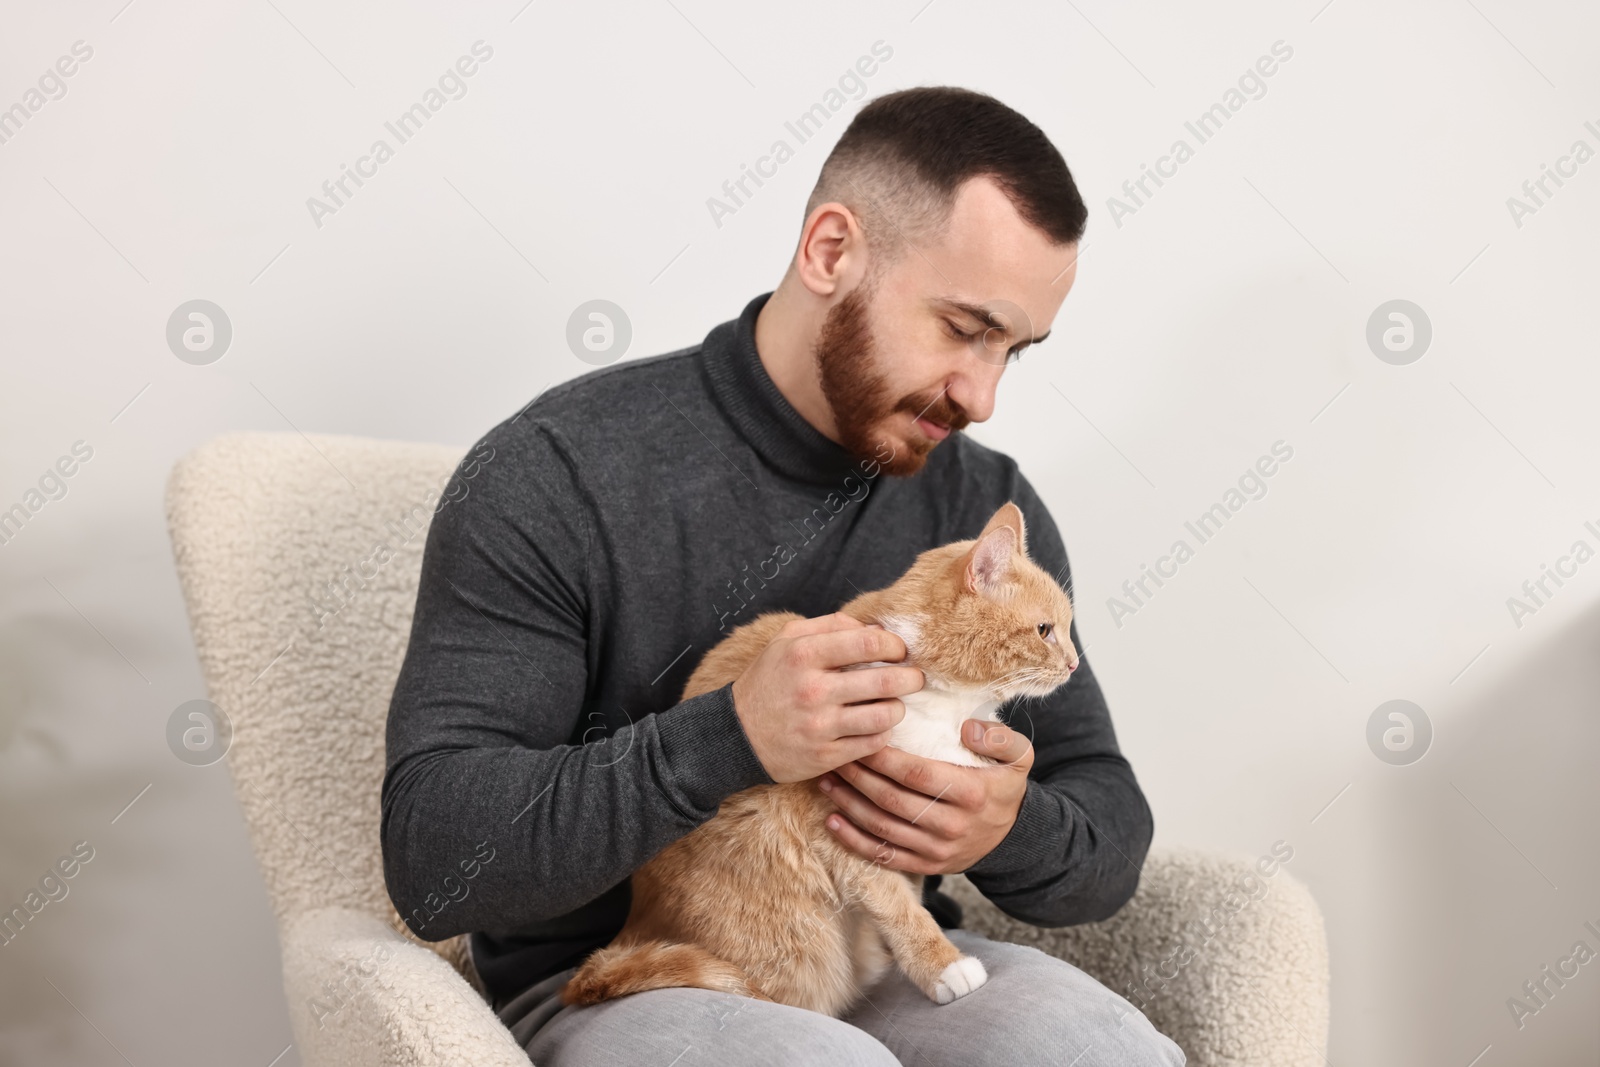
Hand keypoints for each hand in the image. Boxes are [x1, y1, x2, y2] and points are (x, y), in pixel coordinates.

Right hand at [730, 613, 923, 783]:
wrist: (736, 735)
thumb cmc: (768, 682)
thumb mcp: (786, 640)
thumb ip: (831, 625)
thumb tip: (877, 629)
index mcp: (804, 655)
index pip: (870, 643)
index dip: (895, 646)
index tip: (899, 652)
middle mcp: (813, 690)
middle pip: (886, 680)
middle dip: (911, 678)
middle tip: (915, 678)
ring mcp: (820, 726)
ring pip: (885, 716)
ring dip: (898, 708)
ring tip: (894, 704)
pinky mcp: (825, 756)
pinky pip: (873, 744)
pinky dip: (882, 734)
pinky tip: (876, 726)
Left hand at [817, 719, 1032, 874]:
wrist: (1013, 835)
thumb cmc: (1003, 785)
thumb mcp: (1019, 756)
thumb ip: (999, 736)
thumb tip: (966, 727)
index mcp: (971, 794)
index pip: (917, 774)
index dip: (884, 758)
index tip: (862, 740)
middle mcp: (952, 825)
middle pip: (893, 800)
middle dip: (858, 776)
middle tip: (835, 755)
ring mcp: (937, 850)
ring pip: (882, 827)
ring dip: (849, 804)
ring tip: (827, 781)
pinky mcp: (925, 866)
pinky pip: (883, 856)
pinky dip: (853, 840)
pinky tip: (833, 820)